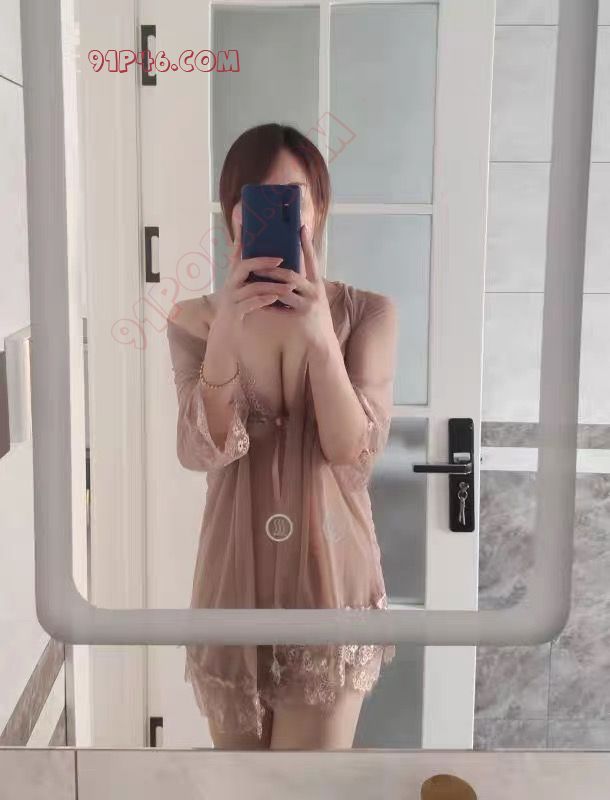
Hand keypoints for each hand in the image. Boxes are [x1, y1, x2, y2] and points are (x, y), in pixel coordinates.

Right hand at [211, 221, 296, 342]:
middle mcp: (230, 285)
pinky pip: (250, 304)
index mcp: (232, 277)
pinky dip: (263, 300)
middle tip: (281, 260)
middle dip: (263, 263)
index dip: (244, 244)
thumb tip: (247, 246)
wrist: (226, 333)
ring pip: (252, 287)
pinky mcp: (235, 313)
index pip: (237, 256)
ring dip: (271, 285)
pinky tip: (275, 298)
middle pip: (244, 267)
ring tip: (288, 286)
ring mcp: (231, 299)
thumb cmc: (237, 307)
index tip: (256, 235)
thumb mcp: (239, 288)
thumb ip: (245, 271)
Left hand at [252, 224, 335, 349]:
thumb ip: (302, 286)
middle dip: (273, 268)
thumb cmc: (315, 320)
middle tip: (257, 261)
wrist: (323, 344)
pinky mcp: (301, 316)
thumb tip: (286, 274)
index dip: (307, 243)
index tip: (302, 227)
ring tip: (254, 276)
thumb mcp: (314, 299)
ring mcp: (308, 304)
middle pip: (291, 274)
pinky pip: (279, 307)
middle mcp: (315, 291)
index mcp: (317, 284)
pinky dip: (267, 303)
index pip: (312, 260)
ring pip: (283, 289)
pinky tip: (257, 300)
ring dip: (267, 283)